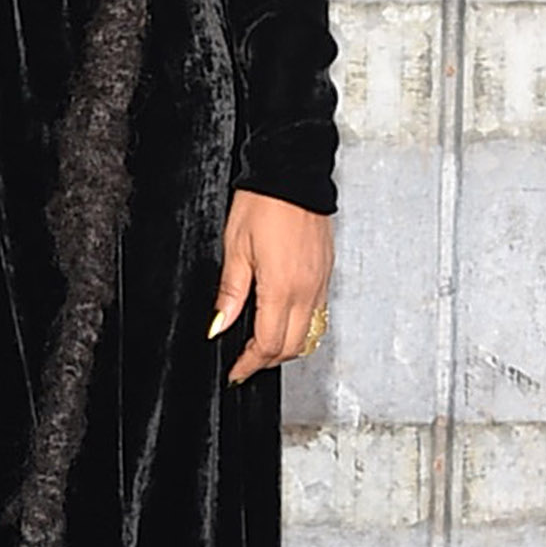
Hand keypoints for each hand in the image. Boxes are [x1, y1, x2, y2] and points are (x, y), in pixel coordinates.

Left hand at [209, 190, 333, 383]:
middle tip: (245, 362)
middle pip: (292, 347)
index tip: (236, 372)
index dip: (250, 364)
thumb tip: (219, 326)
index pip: (269, 344)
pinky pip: (317, 313)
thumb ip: (231, 293)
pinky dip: (300, 326)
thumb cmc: (263, 203)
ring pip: (309, 334)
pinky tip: (281, 319)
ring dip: (286, 346)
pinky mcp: (327, 273)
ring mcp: (320, 283)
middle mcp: (307, 290)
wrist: (293, 173)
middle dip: (268, 361)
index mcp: (282, 288)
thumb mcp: (235, 248)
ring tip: (261, 345)